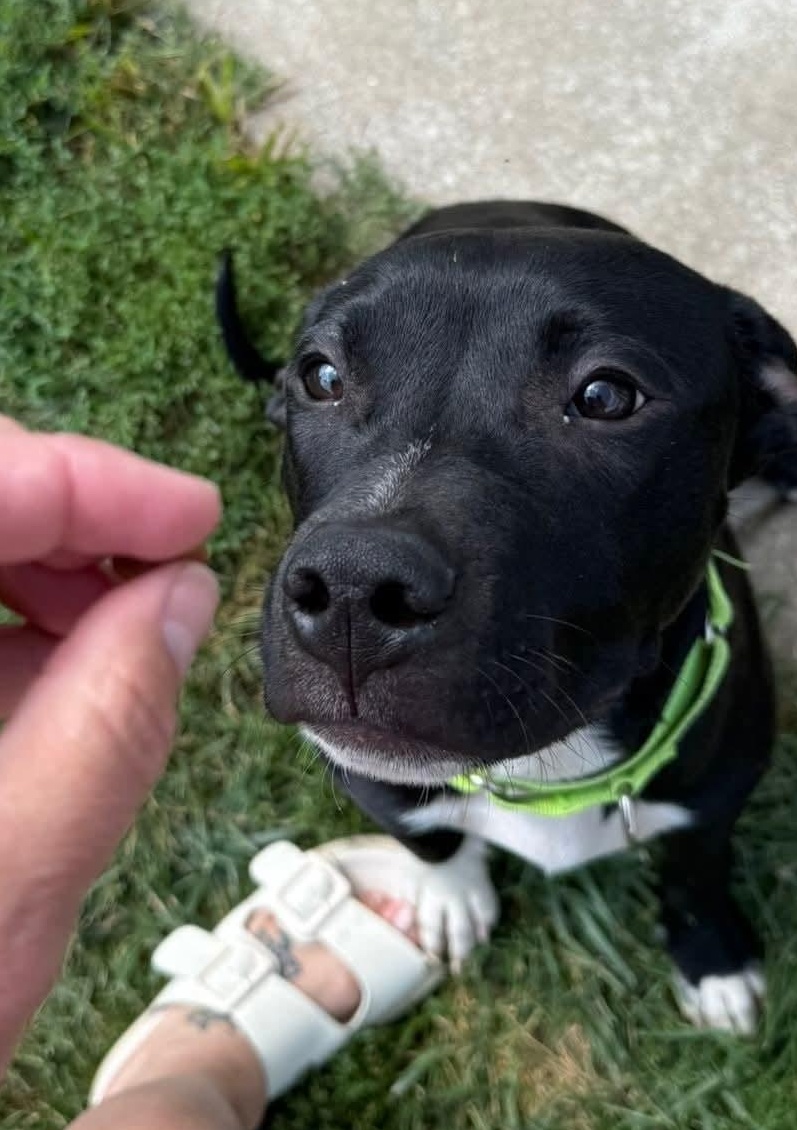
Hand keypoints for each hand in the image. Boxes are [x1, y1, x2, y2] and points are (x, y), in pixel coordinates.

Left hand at [0, 416, 221, 1073]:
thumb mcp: (11, 872)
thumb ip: (113, 716)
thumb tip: (179, 601)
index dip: (94, 482)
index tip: (186, 517)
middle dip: (74, 530)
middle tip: (167, 582)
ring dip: (41, 584)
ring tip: (122, 646)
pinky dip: (3, 635)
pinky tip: (49, 689)